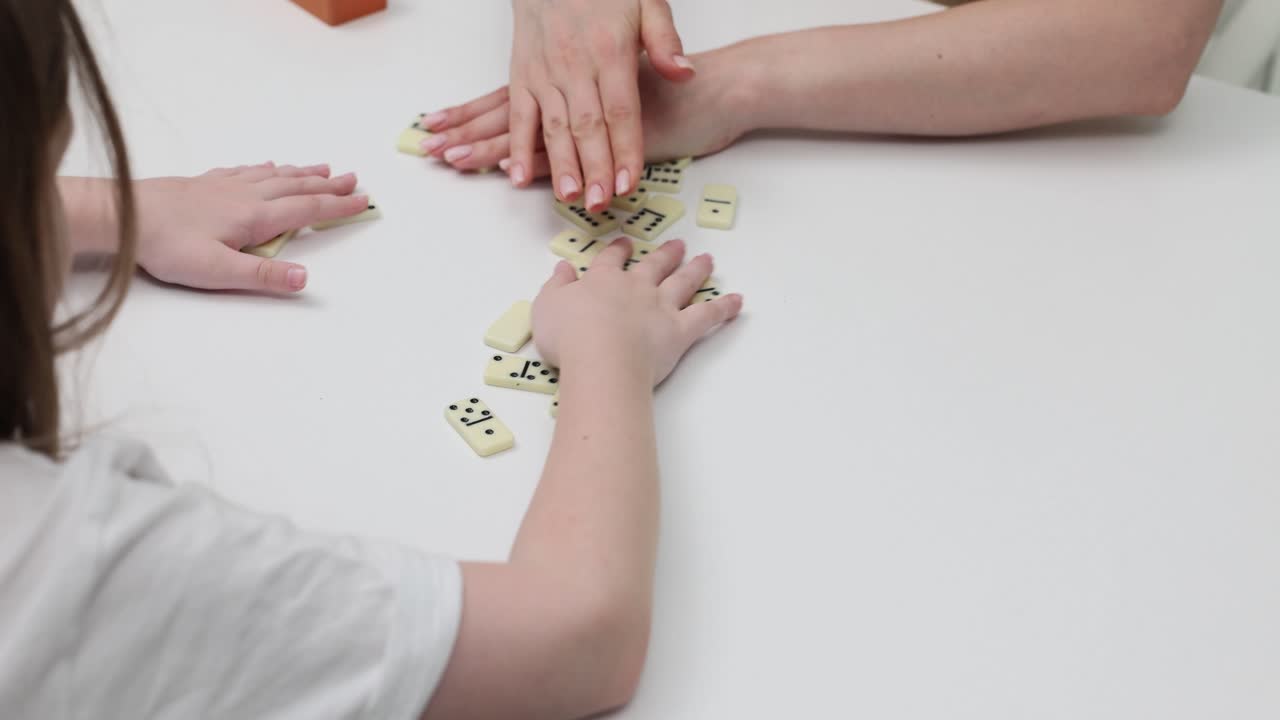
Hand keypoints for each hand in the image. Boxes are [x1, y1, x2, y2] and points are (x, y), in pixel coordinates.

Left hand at [133, 163, 367, 292]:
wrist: (122, 215)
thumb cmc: (167, 245)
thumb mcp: (218, 271)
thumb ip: (263, 277)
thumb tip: (306, 280)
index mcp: (255, 216)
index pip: (307, 211)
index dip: (338, 207)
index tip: (364, 200)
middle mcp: (246, 195)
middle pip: (297, 188)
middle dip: (329, 186)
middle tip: (355, 180)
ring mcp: (225, 185)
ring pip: (275, 175)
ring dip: (303, 173)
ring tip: (324, 169)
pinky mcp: (206, 183)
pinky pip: (246, 170)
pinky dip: (266, 168)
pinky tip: (268, 165)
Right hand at [420, 0, 693, 211]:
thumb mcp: (647, 3)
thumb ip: (665, 42)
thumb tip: (684, 74)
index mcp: (610, 52)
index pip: (621, 111)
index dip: (626, 150)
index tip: (630, 182)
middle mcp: (574, 65)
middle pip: (587, 126)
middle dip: (594, 168)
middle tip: (602, 202)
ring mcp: (544, 72)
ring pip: (553, 126)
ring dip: (559, 164)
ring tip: (569, 196)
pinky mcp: (521, 74)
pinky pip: (517, 115)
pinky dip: (516, 147)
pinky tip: (518, 175)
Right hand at [533, 238, 741, 384]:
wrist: (599, 358)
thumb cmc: (568, 335)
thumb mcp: (548, 306)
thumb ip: (556, 286)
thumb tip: (562, 268)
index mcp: (603, 280)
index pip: (612, 259)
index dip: (618, 250)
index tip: (625, 242)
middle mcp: (636, 287)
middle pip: (654, 265)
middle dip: (666, 254)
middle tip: (678, 244)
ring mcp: (661, 307)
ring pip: (683, 282)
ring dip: (696, 269)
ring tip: (708, 259)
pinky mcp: (679, 330)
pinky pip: (707, 316)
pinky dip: (723, 308)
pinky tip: (737, 302)